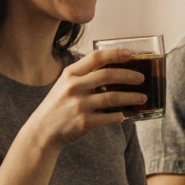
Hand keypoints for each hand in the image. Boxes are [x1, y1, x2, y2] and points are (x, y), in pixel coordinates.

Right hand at [24, 48, 145, 149]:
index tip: (130, 54)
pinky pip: (109, 117)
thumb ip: (83, 75)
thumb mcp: (64, 84)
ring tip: (142, 98)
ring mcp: (79, 105)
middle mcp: (74, 87)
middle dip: (129, 75)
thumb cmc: (57, 105)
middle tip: (141, 78)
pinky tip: (125, 115)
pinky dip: (120, 116)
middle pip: (108, 75)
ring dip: (131, 97)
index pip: (96, 57)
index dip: (116, 54)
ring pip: (113, 97)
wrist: (43, 131)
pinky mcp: (84, 122)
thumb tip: (113, 69)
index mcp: (70, 74)